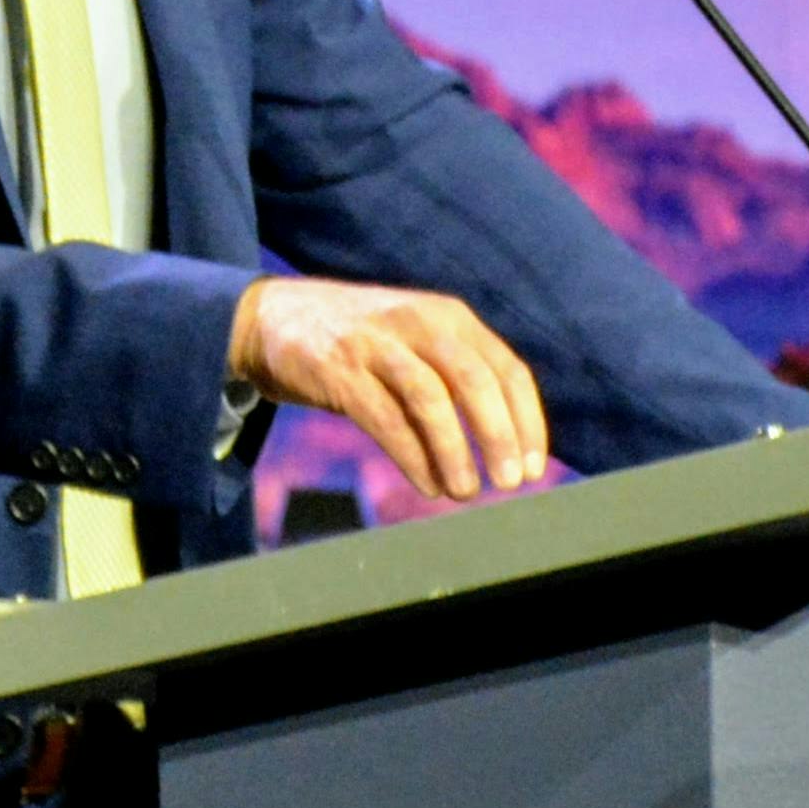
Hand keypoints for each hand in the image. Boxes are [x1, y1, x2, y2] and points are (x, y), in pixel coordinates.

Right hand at [228, 277, 550, 503]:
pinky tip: (428, 484)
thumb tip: (506, 443)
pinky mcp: (339, 370)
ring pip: (430, 399)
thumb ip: (457, 375)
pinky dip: (412, 456)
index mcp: (449, 317)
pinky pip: (385, 418)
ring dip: (455, 451)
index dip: (527, 421)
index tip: (536, 468)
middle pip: (474, 380)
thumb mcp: (416, 339)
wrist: (272, 317)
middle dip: (499, 435)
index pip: (506, 369)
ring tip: (465, 491)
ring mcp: (375, 344)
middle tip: (511, 482)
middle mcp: (417, 322)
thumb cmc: (359, 342)